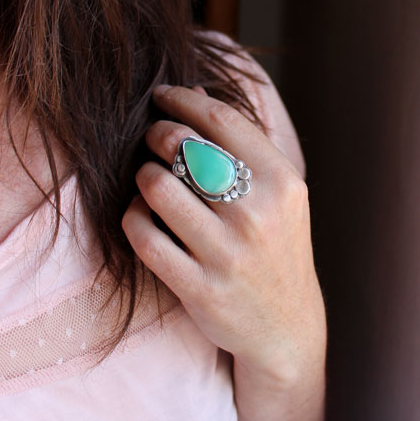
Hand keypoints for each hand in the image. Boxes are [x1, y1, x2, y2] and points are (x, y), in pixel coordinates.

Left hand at [121, 83, 325, 384]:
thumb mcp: (278, 194)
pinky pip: (144, 236)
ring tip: (150, 178)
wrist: (287, 328)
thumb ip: (242, 144)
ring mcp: (227, 254)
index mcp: (282, 182)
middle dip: (156, 133)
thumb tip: (194, 91)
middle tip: (153, 138)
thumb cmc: (276, 246)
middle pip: (184, 146)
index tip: (161, 95)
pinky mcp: (198, 288)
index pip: (220, 118)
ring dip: (143, 175)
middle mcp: (257, 215)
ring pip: (157, 187)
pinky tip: (141, 213)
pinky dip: (133, 215)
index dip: (181, 99)